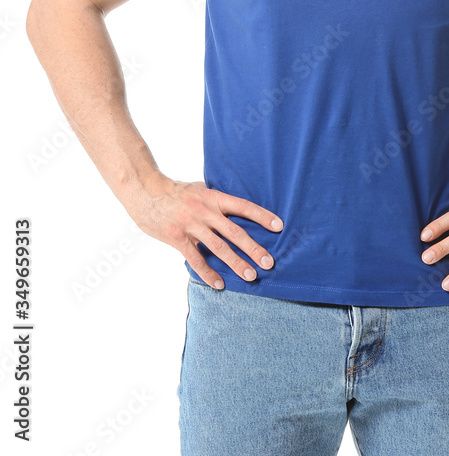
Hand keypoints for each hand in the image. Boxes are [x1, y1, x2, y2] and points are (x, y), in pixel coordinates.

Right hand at [124, 175, 283, 289]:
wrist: (145, 192)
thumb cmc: (176, 191)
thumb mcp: (200, 188)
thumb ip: (216, 199)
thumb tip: (237, 207)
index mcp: (213, 197)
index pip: (243, 206)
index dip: (262, 216)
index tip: (279, 226)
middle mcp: (205, 211)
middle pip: (234, 231)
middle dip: (254, 248)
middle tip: (269, 262)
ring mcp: (191, 225)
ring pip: (218, 248)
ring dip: (236, 263)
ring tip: (250, 276)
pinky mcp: (177, 238)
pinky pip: (195, 259)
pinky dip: (208, 273)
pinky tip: (219, 284)